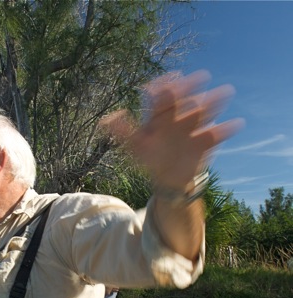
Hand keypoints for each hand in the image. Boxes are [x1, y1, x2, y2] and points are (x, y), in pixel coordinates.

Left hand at [100, 71, 243, 189]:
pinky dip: (226, 129)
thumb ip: (122, 132)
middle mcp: (176, 118)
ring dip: (214, 102)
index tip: (167, 81)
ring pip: (203, 112)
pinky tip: (235, 124)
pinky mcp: (205, 141)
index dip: (163, 89)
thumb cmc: (150, 158)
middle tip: (200, 76)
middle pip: (184, 100)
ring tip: (224, 93)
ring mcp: (192, 128)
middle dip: (191, 88)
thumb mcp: (135, 146)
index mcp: (158, 117)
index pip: (160, 99)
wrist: (168, 178)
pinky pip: (216, 134)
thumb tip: (105, 119)